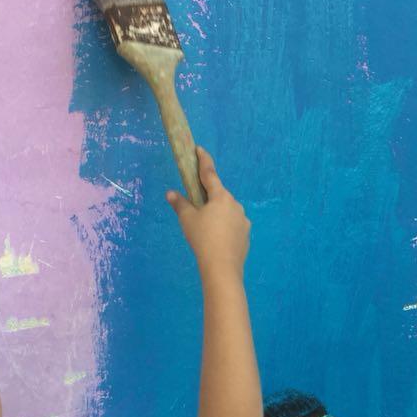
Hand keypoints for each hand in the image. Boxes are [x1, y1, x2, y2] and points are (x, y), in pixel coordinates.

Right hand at [167, 147, 249, 281]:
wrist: (222, 267)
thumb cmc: (203, 238)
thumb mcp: (187, 219)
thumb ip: (180, 204)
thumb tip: (171, 193)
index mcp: (221, 197)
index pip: (210, 174)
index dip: (203, 161)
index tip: (200, 150)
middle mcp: (235, 205)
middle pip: (219, 194)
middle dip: (209, 194)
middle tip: (197, 199)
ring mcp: (243, 220)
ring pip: (227, 210)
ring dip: (217, 211)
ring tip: (205, 224)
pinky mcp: (246, 234)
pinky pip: (232, 224)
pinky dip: (224, 225)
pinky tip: (216, 236)